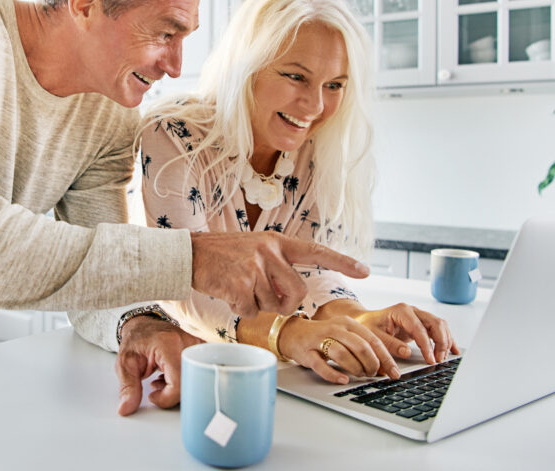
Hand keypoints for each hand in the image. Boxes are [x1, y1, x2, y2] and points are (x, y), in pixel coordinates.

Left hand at [115, 316, 202, 415]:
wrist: (143, 324)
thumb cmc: (136, 340)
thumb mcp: (125, 363)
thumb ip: (128, 388)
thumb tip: (126, 409)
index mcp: (168, 344)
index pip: (178, 382)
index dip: (166, 398)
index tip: (153, 396)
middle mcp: (187, 343)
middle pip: (190, 384)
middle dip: (172, 394)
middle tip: (157, 387)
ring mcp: (197, 346)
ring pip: (196, 380)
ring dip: (178, 387)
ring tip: (161, 379)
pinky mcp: (201, 350)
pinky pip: (198, 373)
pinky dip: (184, 381)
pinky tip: (170, 377)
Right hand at [190, 232, 369, 318]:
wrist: (187, 255)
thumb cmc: (220, 255)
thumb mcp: (253, 249)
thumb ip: (276, 265)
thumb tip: (291, 297)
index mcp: (276, 242)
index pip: (316, 251)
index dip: (342, 261)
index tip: (366, 271)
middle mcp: (269, 252)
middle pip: (298, 292)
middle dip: (286, 304)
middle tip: (268, 300)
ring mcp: (254, 268)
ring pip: (273, 305)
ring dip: (256, 305)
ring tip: (237, 288)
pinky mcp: (240, 285)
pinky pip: (252, 311)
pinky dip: (240, 309)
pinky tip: (227, 293)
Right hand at [278, 316, 399, 383]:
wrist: (293, 334)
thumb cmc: (324, 337)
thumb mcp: (345, 335)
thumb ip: (363, 346)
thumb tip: (385, 366)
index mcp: (347, 323)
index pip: (373, 340)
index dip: (386, 358)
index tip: (394, 371)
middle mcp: (334, 329)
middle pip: (360, 346)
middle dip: (372, 364)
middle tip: (374, 374)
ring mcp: (319, 340)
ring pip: (343, 355)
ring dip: (356, 369)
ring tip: (360, 375)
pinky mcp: (307, 353)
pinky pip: (322, 366)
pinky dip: (334, 375)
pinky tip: (343, 380)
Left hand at [352, 303, 458, 363]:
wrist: (364, 321)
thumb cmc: (367, 326)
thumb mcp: (374, 336)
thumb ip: (389, 344)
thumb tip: (407, 353)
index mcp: (401, 311)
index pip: (420, 328)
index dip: (427, 345)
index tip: (430, 359)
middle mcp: (412, 311)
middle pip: (435, 323)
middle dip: (441, 342)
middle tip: (439, 360)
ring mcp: (418, 316)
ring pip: (440, 325)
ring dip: (445, 342)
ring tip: (443, 358)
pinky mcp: (421, 324)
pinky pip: (438, 330)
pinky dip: (447, 339)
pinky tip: (453, 350)